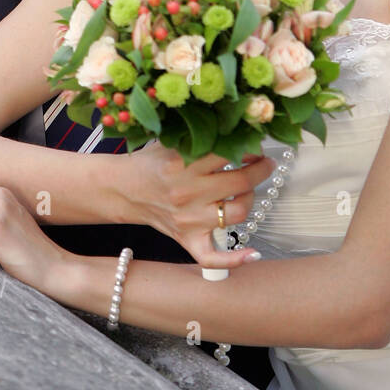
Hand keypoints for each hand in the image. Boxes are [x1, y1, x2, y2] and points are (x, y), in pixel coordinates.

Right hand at [119, 142, 271, 269]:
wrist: (124, 189)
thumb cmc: (150, 163)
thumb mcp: (171, 141)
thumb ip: (201, 136)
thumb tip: (239, 129)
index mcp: (182, 164)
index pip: (228, 153)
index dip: (248, 148)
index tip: (254, 145)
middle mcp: (187, 193)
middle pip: (240, 183)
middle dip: (261, 170)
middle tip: (265, 164)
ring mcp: (189, 220)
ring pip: (237, 214)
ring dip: (251, 200)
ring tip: (250, 190)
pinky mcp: (187, 240)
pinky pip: (213, 257)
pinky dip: (234, 259)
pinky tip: (252, 253)